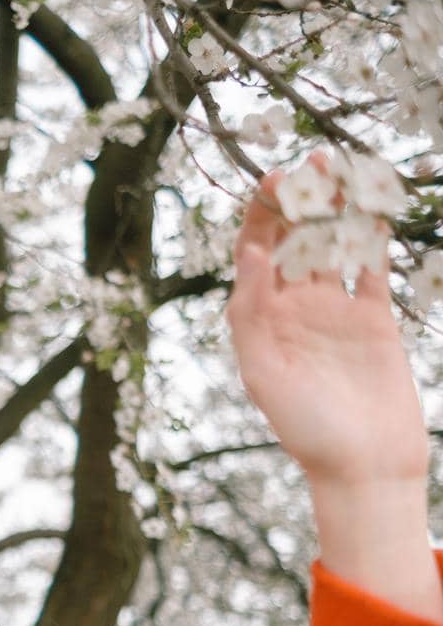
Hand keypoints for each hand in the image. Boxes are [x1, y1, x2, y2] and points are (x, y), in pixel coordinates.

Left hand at [223, 149, 429, 488]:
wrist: (363, 466)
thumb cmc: (305, 430)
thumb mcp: (264, 374)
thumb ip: (251, 314)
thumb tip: (250, 254)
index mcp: (260, 319)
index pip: (255, 254)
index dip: (259, 216)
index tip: (270, 181)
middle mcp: (295, 309)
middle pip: (293, 240)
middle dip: (298, 200)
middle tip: (309, 160)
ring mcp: (336, 311)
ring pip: (334, 246)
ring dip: (335, 208)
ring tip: (340, 165)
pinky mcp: (375, 319)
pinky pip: (372, 267)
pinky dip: (372, 236)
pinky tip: (373, 204)